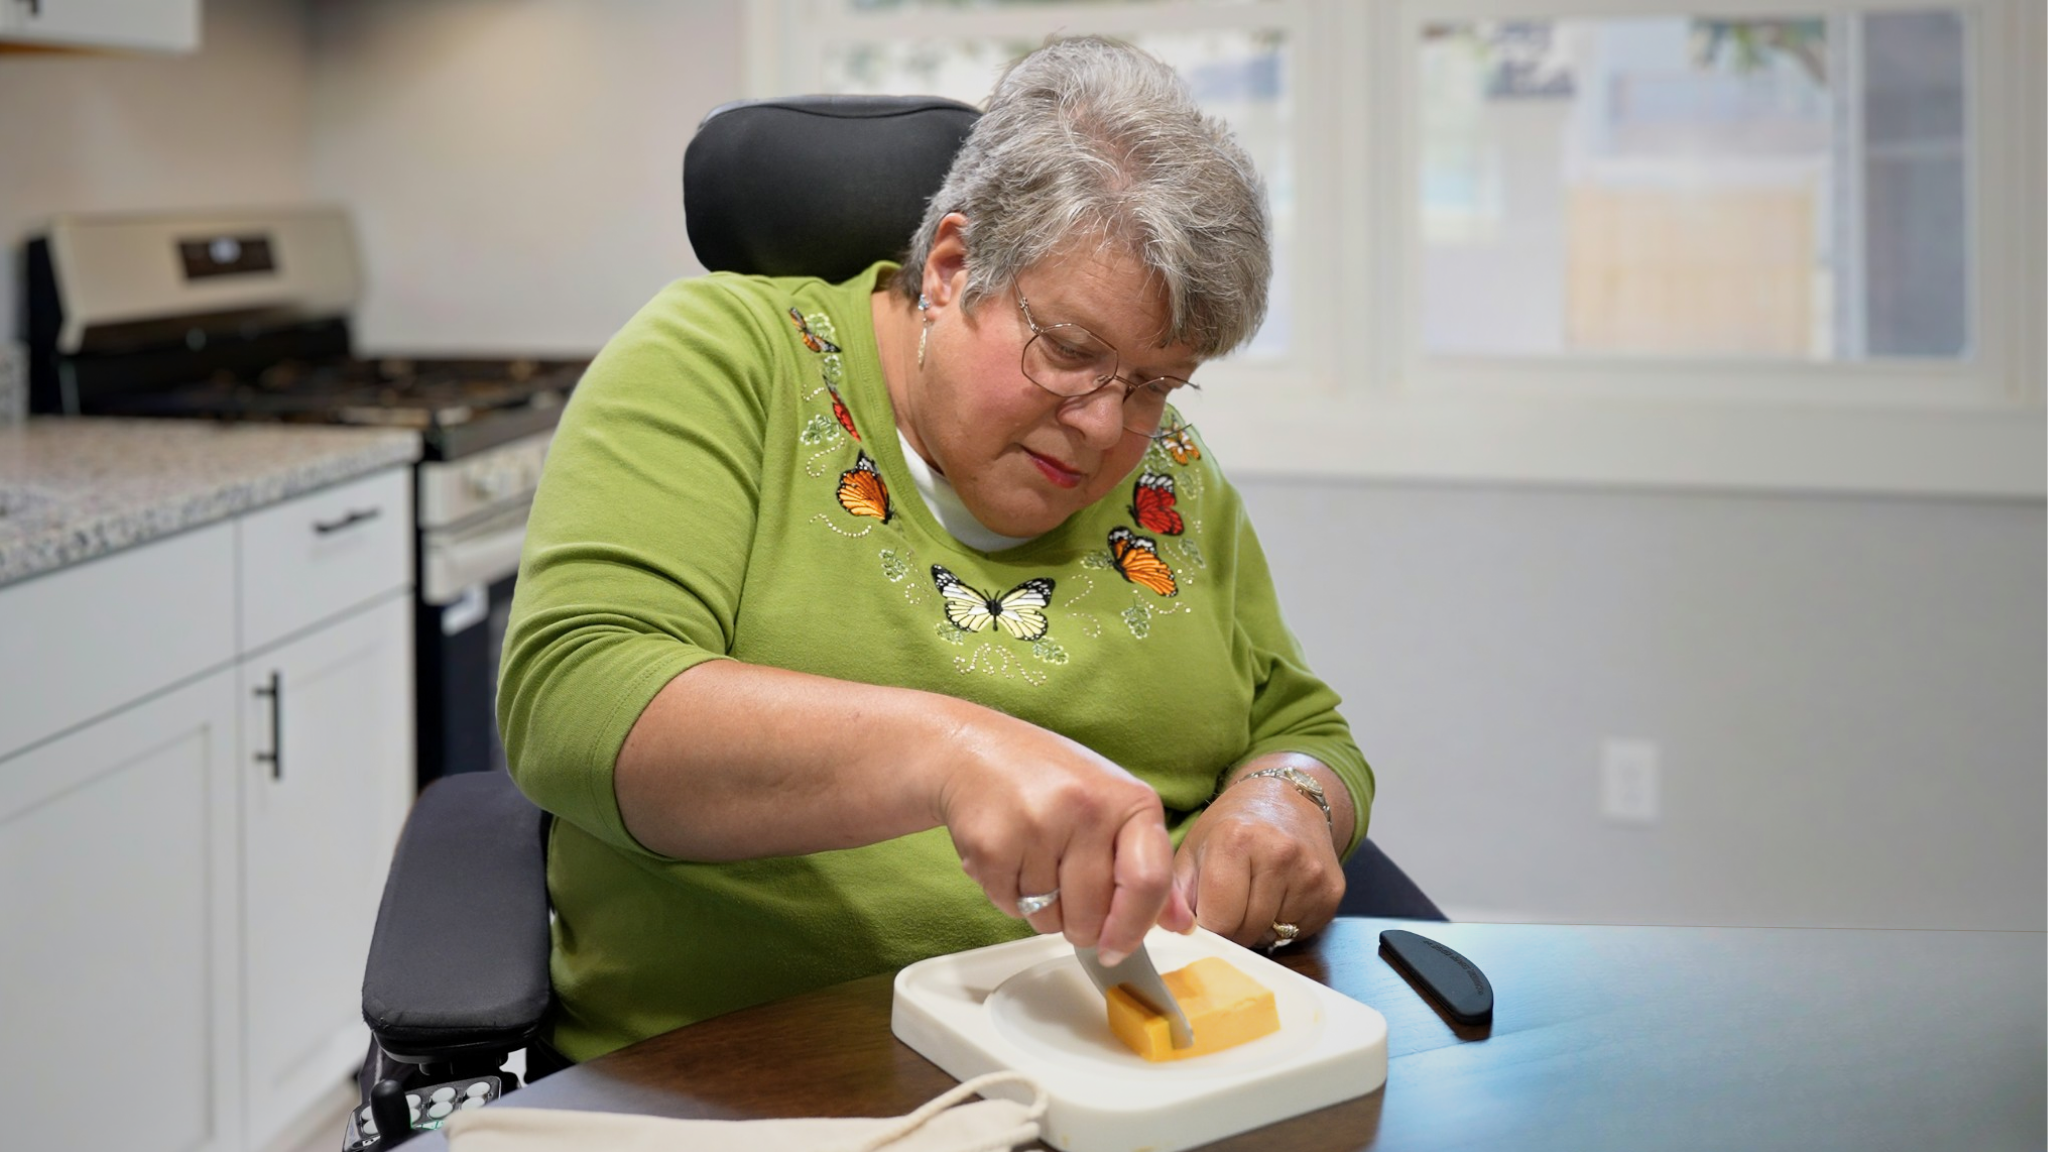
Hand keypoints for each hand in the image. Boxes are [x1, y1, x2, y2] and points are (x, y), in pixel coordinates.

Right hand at [935, 712, 1193, 963]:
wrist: (972, 750)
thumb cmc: (1050, 781)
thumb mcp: (1112, 808)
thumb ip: (1149, 868)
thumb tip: (1182, 924)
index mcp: (1130, 800)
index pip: (1148, 882)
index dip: (1133, 928)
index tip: (1115, 949)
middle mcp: (1087, 808)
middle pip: (1093, 915)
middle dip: (1080, 927)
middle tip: (1066, 896)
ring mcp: (1037, 825)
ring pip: (1049, 919)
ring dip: (1042, 912)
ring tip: (1034, 864)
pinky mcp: (992, 844)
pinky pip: (1010, 907)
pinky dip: (1009, 898)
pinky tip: (1009, 858)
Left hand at [1172, 773, 1344, 948]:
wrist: (1286, 799)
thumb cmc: (1231, 827)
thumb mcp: (1193, 849)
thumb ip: (1174, 893)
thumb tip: (1163, 930)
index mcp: (1235, 840)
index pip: (1218, 920)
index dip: (1207, 926)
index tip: (1205, 915)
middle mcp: (1279, 853)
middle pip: (1246, 931)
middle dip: (1232, 929)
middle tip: (1229, 904)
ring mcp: (1310, 873)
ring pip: (1273, 934)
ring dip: (1258, 927)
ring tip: (1254, 894)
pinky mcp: (1332, 890)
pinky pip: (1300, 931)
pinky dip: (1285, 924)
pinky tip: (1279, 895)